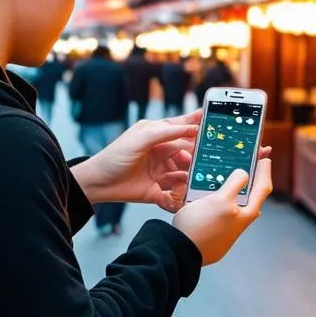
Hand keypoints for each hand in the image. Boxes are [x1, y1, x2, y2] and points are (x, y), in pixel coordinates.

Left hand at [71, 111, 200, 212]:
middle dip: (198, 155)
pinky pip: (175, 193)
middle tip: (210, 158)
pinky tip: (183, 195)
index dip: (199, 123)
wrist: (97, 184)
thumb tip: (191, 128)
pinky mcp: (158, 190)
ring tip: (194, 178)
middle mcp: (162, 152)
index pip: (183, 126)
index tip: (218, 121)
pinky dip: (180, 194)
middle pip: (188, 152)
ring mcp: (161, 171)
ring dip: (190, 176)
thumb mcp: (141, 138)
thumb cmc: (114, 156)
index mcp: (157, 134)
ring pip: (185, 173)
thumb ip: (167, 132)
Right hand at [172, 159, 272, 265]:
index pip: (263, 187)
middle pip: (250, 194)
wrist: (181, 251)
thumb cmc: (201, 226)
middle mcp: (241, 220)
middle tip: (245, 163)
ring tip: (226, 173)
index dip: (264, 170)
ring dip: (232, 187)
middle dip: (249, 178)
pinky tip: (210, 191)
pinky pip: (221, 208)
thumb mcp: (221, 200)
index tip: (265, 157)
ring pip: (234, 201)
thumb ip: (235, 184)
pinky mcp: (215, 229)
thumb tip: (244, 174)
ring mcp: (228, 226)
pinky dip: (220, 196)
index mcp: (247, 212)